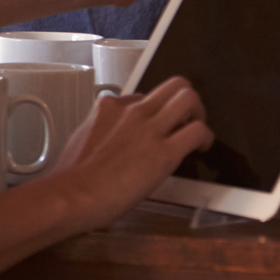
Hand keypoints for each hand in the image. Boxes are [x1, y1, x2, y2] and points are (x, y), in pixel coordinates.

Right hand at [49, 76, 213, 226]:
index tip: (156, 124)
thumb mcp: (82, 138)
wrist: (76, 194)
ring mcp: (149, 129)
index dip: (153, 110)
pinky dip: (205, 137)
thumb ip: (101, 130)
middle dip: (185, 99)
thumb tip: (109, 139)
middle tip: (187, 117)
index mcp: (108, 106)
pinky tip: (202, 148)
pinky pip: (197, 131)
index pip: (142, 96)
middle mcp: (131, 110)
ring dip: (198, 112)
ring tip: (197, 129)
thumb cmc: (74, 176)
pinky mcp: (165, 152)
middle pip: (172, 85)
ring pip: (188, 99)